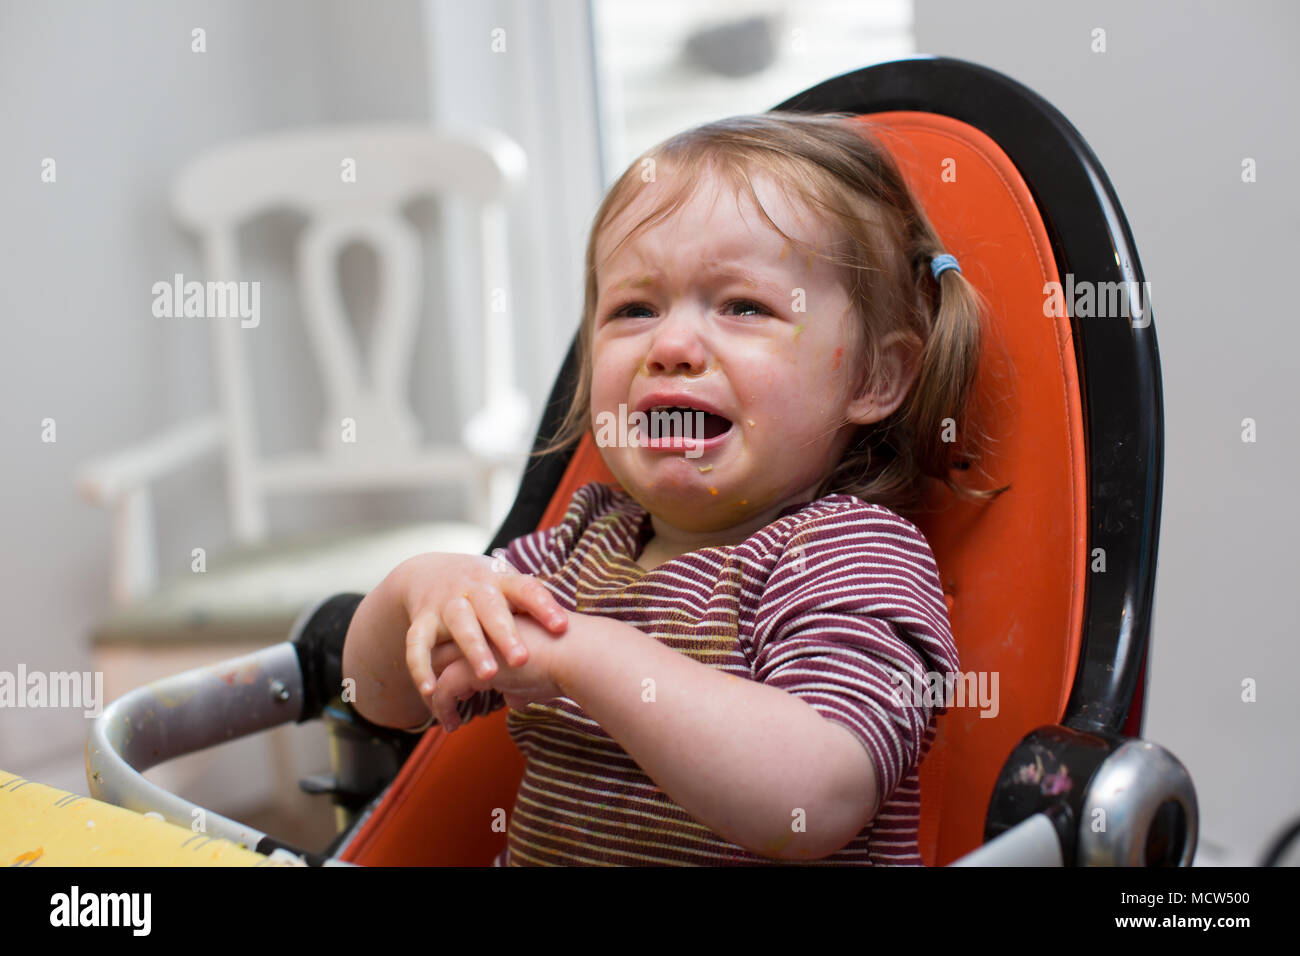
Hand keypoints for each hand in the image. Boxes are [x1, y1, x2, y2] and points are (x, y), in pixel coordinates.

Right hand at [393, 552, 567, 712]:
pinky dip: (421, 667)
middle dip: (506, 633)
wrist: (428, 572)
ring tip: (488, 676)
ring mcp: (446, 603)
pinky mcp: (422, 620)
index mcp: (501, 580)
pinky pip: (417, 644)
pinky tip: (430, 690)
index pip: (526, 589)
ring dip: (473, 648)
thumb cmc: (484, 590)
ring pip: (459, 624)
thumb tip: (574, 640)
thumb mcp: (508, 590)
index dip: (543, 606)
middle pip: (491, 608)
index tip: (562, 626)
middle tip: (523, 659)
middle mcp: (473, 588)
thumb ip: (534, 611)